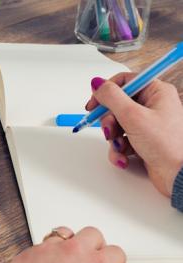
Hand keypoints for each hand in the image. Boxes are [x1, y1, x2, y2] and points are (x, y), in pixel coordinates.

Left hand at [0, 227, 125, 262]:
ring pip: (64, 233)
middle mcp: (75, 251)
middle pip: (92, 234)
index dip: (113, 261)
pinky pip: (41, 246)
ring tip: (65, 258)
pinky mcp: (29, 252)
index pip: (116, 252)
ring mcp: (50, 248)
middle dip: (93, 245)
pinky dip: (45, 254)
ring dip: (67, 244)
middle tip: (89, 259)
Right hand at [86, 73, 182, 196]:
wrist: (179, 175)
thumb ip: (111, 97)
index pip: (123, 82)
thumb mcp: (133, 116)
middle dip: (109, 122)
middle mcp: (152, 106)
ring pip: (116, 125)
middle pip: (116, 106)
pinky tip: (124, 157)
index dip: (105, 92)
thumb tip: (97, 83)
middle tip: (110, 130)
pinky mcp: (143, 141)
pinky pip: (121, 141)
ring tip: (120, 147)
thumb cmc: (167, 145)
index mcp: (155, 92)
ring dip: (113, 139)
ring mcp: (147, 125)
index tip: (93, 104)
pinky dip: (118, 150)